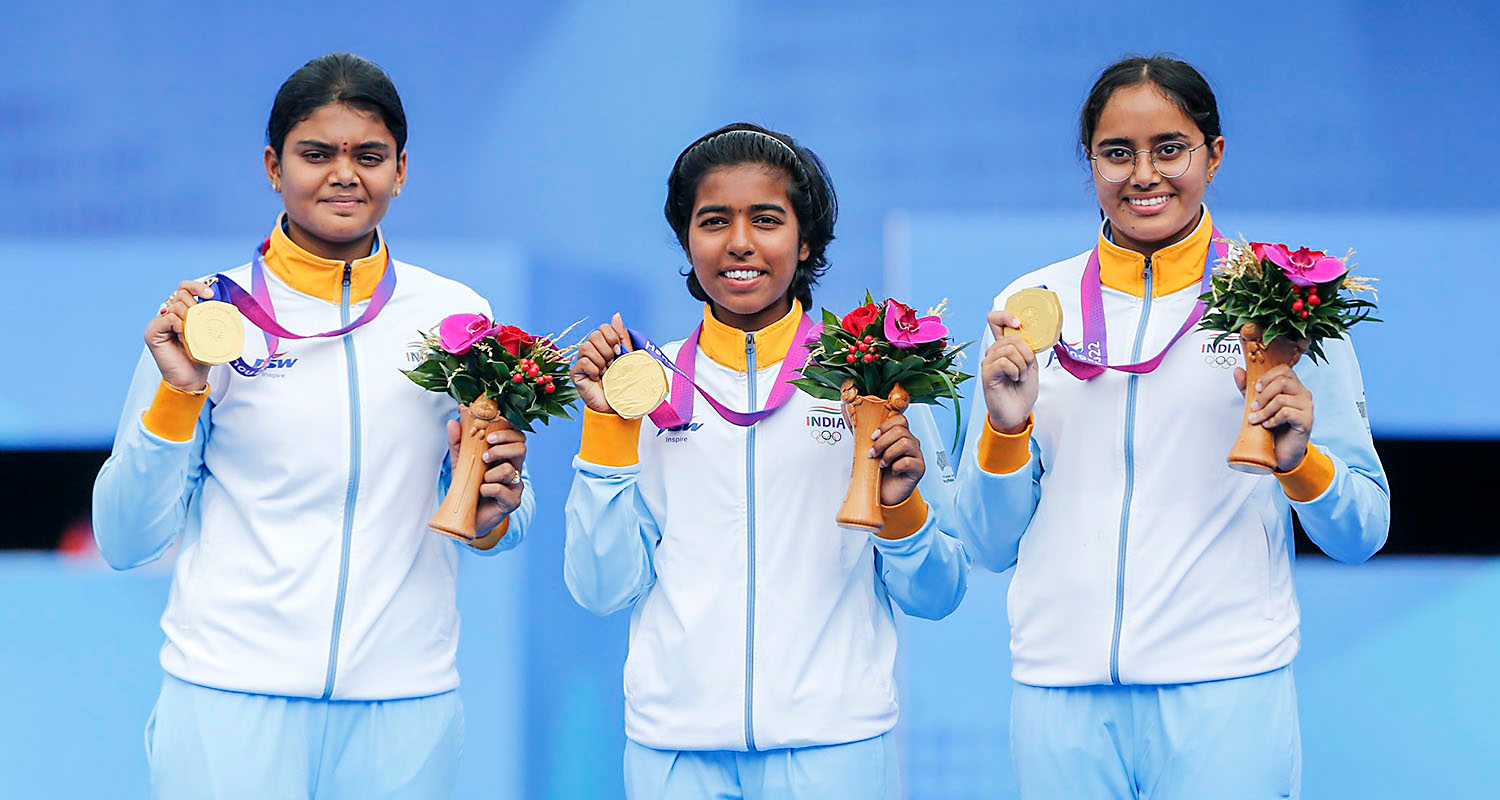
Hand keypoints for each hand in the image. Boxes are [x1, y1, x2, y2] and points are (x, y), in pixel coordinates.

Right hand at [146, 280, 214, 391]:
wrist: (190, 378)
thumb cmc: (200, 358)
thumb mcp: (210, 332)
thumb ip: (210, 316)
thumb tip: (222, 302)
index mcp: (182, 312)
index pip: (185, 288)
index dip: (197, 286)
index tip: (210, 295)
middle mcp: (169, 314)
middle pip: (181, 294)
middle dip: (195, 306)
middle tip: (201, 322)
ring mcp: (159, 322)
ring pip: (175, 306)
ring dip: (189, 320)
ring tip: (192, 335)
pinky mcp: (152, 331)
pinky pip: (168, 318)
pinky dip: (179, 326)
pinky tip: (184, 337)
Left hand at [448, 420, 527, 533]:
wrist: (467, 517)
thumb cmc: (469, 487)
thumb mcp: (461, 461)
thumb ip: (458, 442)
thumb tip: (453, 422)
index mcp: (505, 455)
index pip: (516, 435)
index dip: (507, 431)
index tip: (488, 434)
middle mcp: (514, 468)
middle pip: (521, 447)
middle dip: (502, 448)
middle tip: (485, 455)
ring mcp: (515, 485)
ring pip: (511, 470)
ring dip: (492, 473)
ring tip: (481, 479)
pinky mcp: (512, 501)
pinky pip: (504, 490)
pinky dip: (489, 489)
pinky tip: (481, 492)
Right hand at [571, 313, 631, 413]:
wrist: (619, 404)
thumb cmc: (624, 382)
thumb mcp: (627, 357)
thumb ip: (622, 336)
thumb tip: (616, 315)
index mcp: (603, 345)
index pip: (603, 328)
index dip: (613, 338)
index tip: (619, 352)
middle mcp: (591, 351)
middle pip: (594, 335)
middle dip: (607, 350)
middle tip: (612, 364)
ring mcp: (582, 361)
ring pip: (586, 347)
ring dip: (600, 361)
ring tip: (605, 372)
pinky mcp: (575, 373)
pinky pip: (582, 362)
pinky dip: (593, 370)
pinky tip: (597, 378)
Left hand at [870, 411, 924, 505]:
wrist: (884, 494)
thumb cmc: (878, 473)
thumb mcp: (872, 453)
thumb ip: (870, 439)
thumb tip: (853, 423)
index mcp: (900, 436)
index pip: (900, 419)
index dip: (885, 426)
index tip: (873, 437)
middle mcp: (911, 443)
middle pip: (901, 430)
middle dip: (882, 442)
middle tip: (873, 454)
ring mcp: (917, 455)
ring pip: (905, 443)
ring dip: (889, 454)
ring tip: (882, 464)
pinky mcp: (919, 468)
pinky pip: (909, 461)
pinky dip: (897, 466)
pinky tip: (893, 471)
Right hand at [980, 310, 1038, 432]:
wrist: (1018, 413)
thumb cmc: (1022, 391)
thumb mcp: (1031, 364)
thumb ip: (1027, 348)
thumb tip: (1028, 334)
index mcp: (1004, 347)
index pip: (995, 320)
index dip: (1006, 316)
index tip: (1018, 323)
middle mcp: (993, 352)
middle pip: (1011, 336)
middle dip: (1026, 352)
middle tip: (1027, 367)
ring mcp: (988, 362)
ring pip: (1009, 349)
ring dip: (1022, 365)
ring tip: (1020, 376)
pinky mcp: (987, 373)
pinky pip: (1004, 362)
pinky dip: (1015, 371)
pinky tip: (1014, 379)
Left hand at [1235, 365, 1314, 471]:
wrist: (1281, 452)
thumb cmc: (1273, 427)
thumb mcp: (1257, 404)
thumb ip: (1248, 388)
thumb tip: (1238, 371)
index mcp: (1293, 387)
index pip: (1284, 370)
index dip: (1267, 377)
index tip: (1256, 389)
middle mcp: (1303, 394)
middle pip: (1283, 382)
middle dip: (1263, 395)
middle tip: (1253, 407)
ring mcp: (1307, 407)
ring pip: (1282, 399)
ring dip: (1264, 410)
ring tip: (1256, 419)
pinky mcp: (1306, 421)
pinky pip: (1287, 413)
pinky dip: (1273, 419)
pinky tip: (1268, 425)